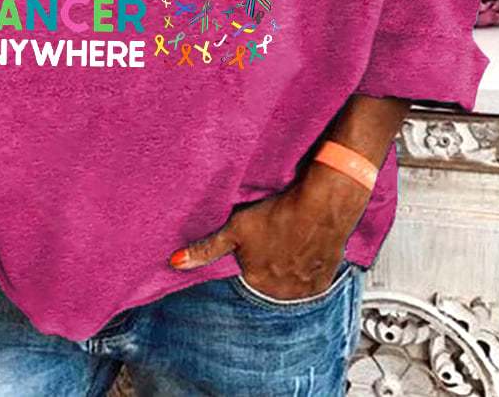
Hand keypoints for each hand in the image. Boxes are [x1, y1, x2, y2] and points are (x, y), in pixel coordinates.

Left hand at [169, 162, 369, 299]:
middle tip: (276, 237)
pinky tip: (305, 247)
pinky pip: (311, 281)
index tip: (259, 238)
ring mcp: (304, 289)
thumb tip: (175, 263)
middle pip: (268, 279)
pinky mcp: (323, 281)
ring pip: (290, 280)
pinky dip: (307, 268)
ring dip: (289, 267)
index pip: (247, 271)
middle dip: (269, 262)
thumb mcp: (236, 228)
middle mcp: (280, 293)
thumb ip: (206, 249)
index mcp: (256, 282)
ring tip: (291, 241)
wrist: (321, 205)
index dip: (251, 252)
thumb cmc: (278, 213)